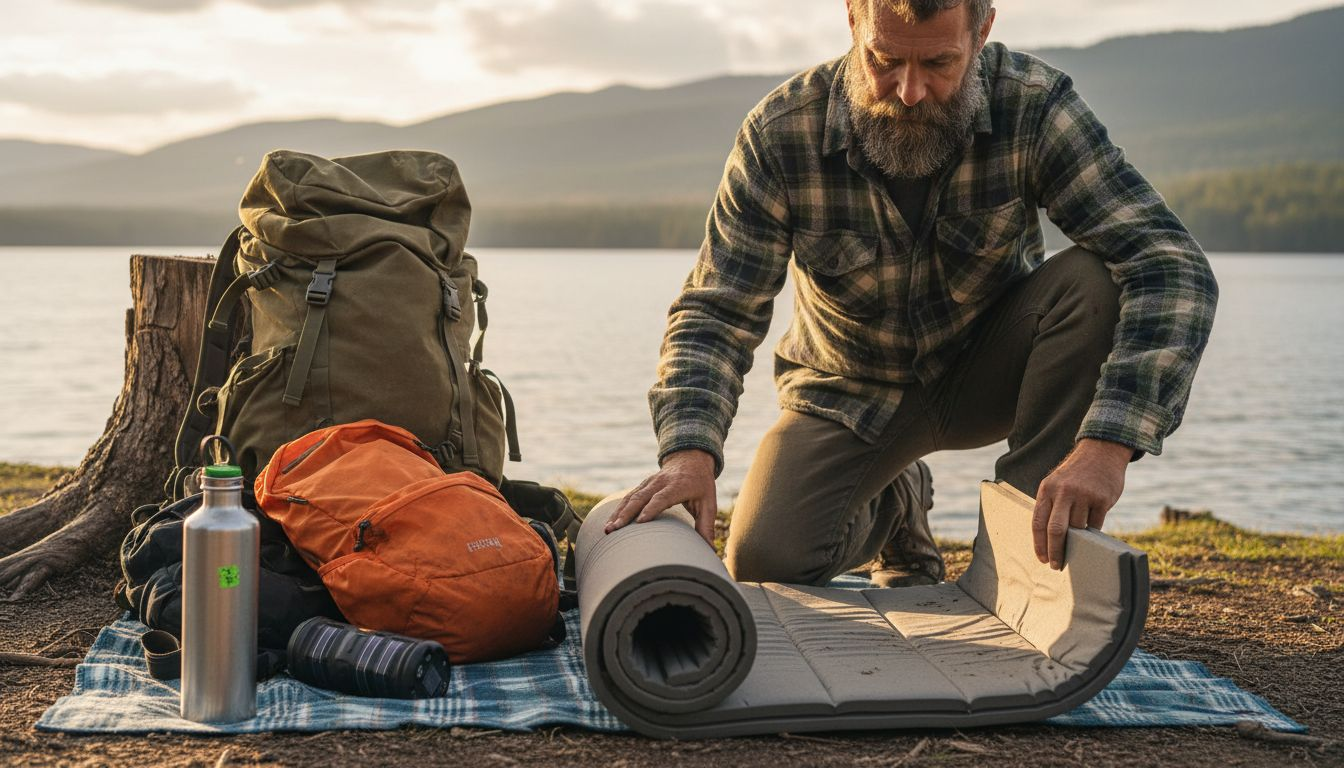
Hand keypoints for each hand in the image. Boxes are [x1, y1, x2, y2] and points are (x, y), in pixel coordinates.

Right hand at [605, 449, 717, 543]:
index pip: (662, 497)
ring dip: (618, 513)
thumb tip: (710, 550)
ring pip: (630, 497)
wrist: (690, 459)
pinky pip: (628, 497)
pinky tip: (609, 523)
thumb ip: (707, 525)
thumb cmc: (701, 484)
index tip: (641, 521)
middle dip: (626, 514)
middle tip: (614, 529)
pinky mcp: (642, 486)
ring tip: (608, 529)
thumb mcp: (709, 502)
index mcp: (678, 485)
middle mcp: (660, 482)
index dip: (651, 508)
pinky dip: (617, 509)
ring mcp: (649, 483)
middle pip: (640, 497)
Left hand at [1032, 438, 1130, 569]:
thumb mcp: (1055, 484)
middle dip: (1055, 552)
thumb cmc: (1075, 475)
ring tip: (1077, 549)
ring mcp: (1083, 495)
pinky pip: (1095, 525)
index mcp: (1046, 490)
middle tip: (1056, 566)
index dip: (1039, 544)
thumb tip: (1049, 540)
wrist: (1100, 452)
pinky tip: (1091, 536)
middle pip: (1056, 530)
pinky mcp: (1101, 499)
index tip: (1042, 559)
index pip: (1038, 522)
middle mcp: (1063, 492)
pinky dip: (1092, 534)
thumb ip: (1051, 507)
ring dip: (1077, 542)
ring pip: (1078, 529)